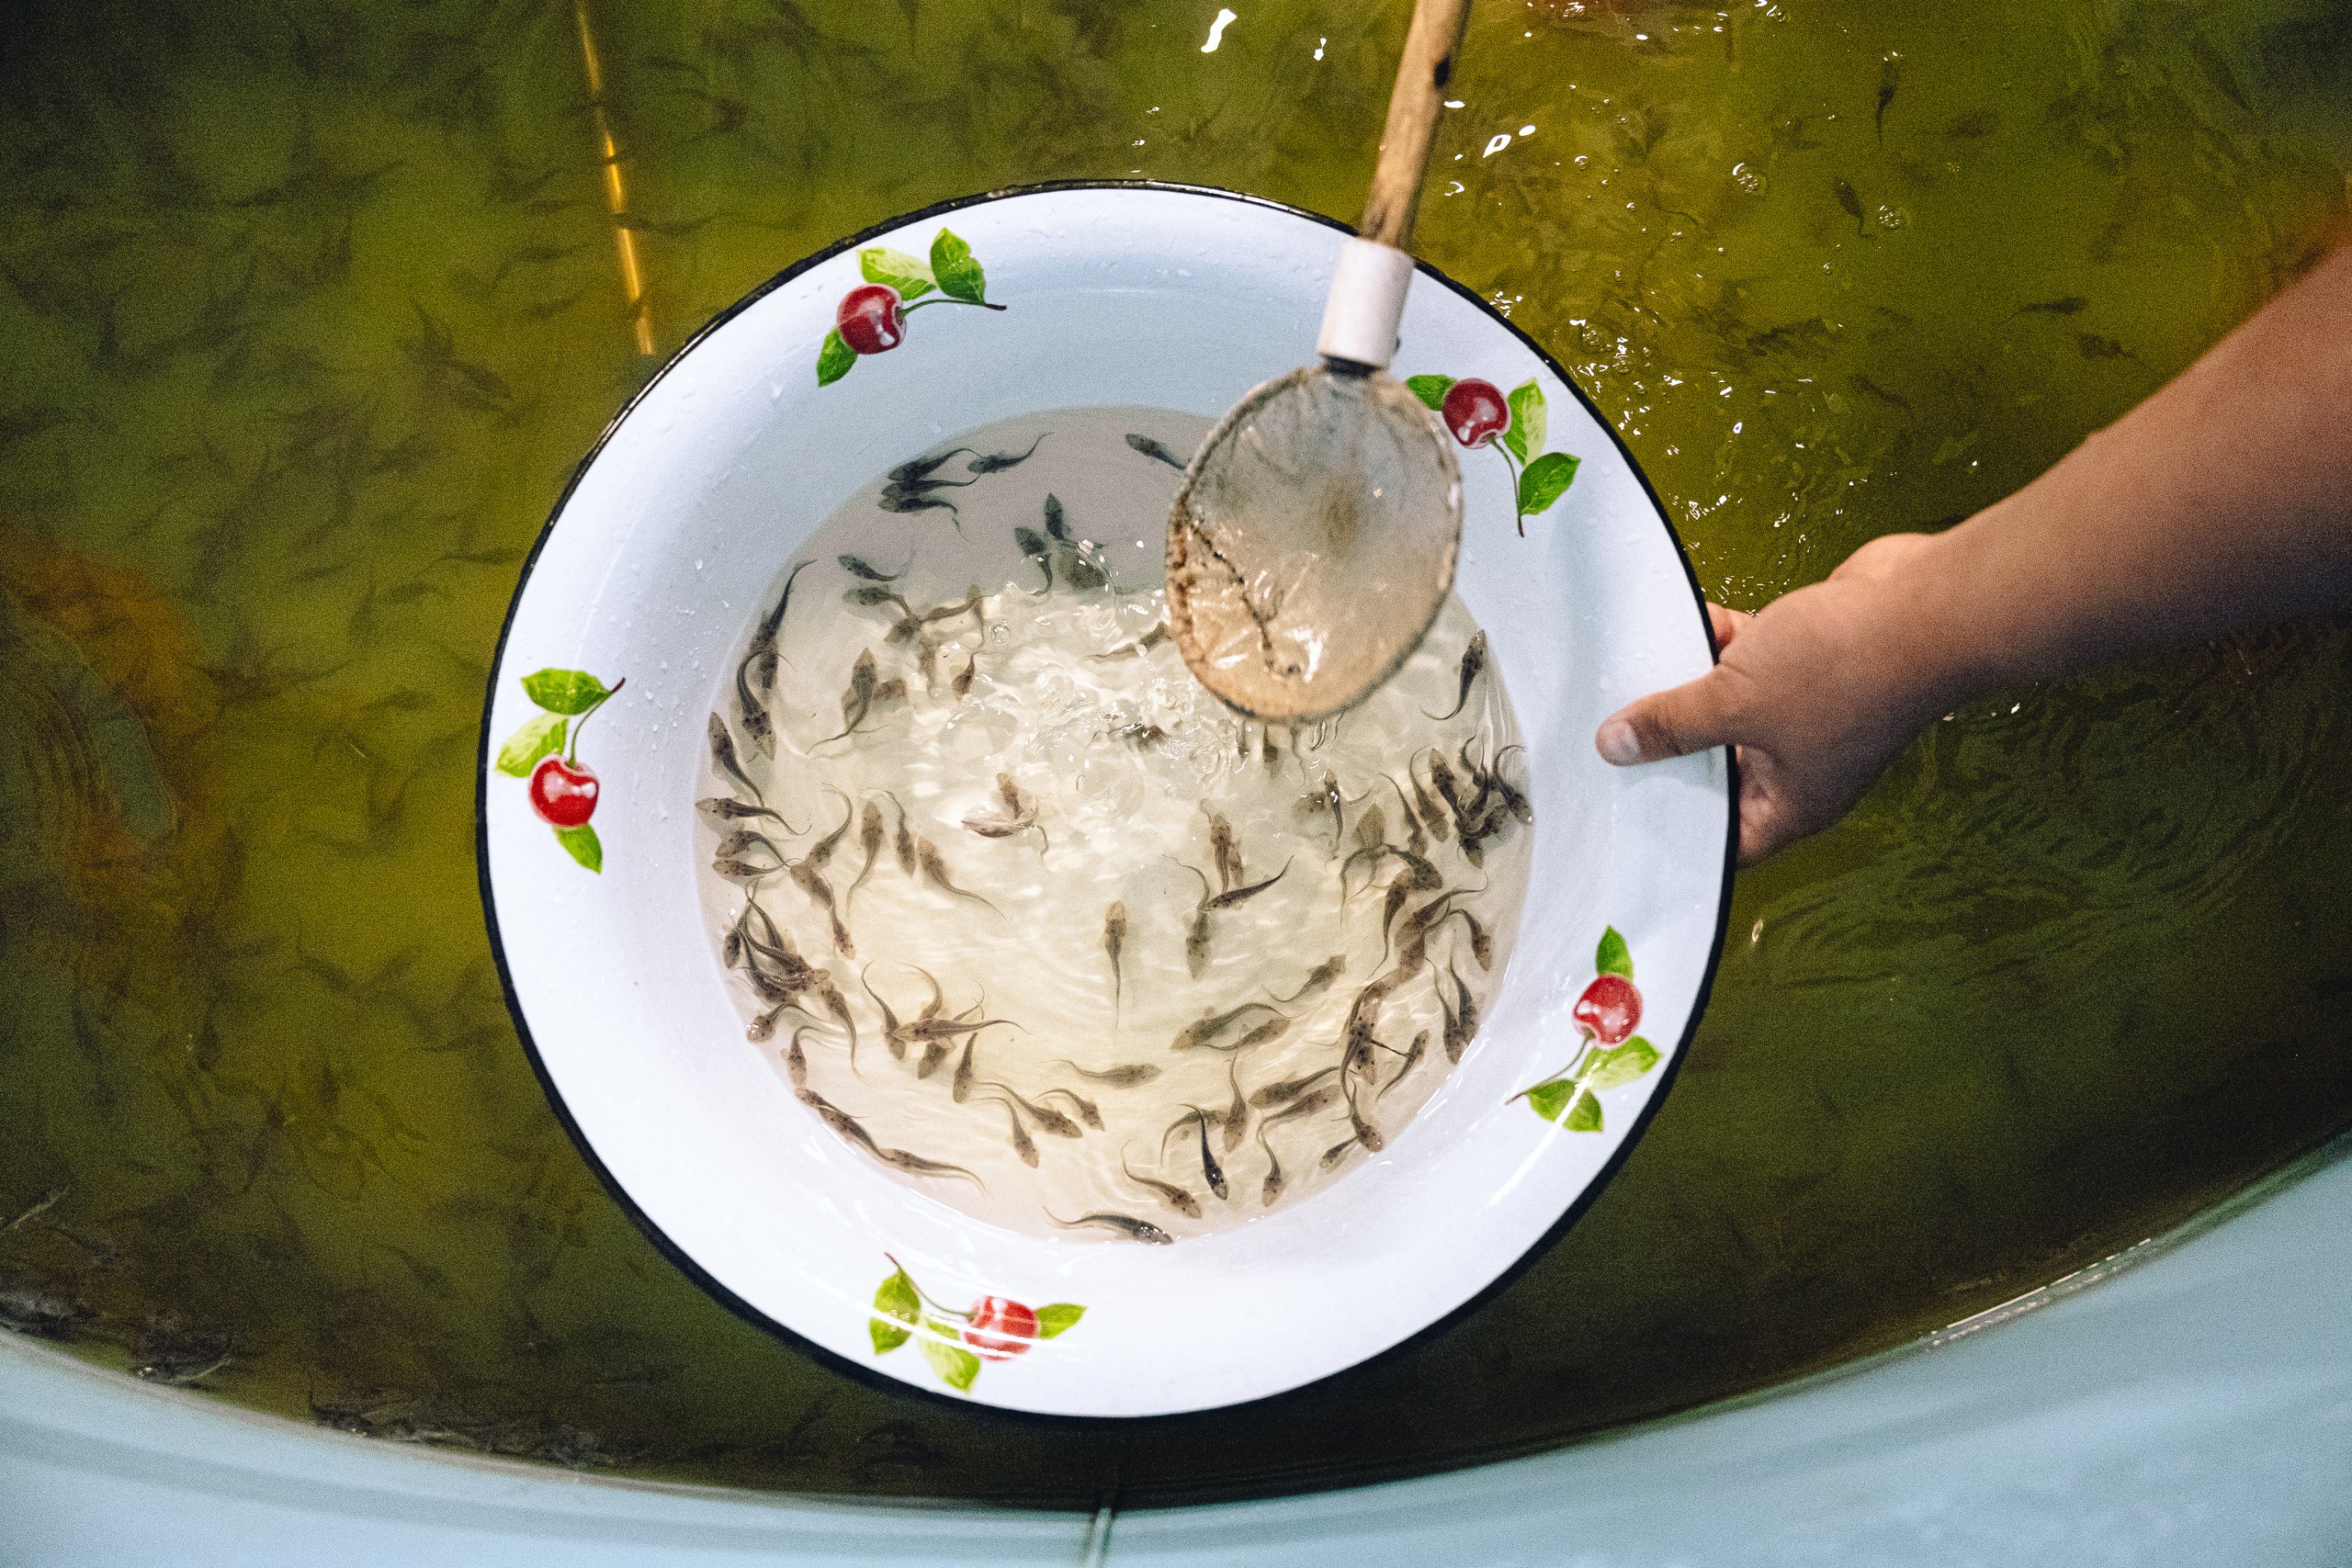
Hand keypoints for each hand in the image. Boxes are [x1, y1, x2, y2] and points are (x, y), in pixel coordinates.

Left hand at [1595, 533, 1951, 861]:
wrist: (1931, 603)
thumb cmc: (1850, 671)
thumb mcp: (1735, 703)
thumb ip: (1672, 726)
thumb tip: (1615, 747)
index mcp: (1797, 805)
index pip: (1730, 840)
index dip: (1683, 830)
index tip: (1633, 811)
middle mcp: (1807, 767)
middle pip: (1722, 768)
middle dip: (1677, 743)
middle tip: (1621, 731)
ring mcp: (1812, 712)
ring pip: (1735, 707)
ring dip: (1697, 682)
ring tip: (1653, 664)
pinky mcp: (1815, 661)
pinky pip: (1754, 660)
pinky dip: (1725, 643)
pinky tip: (1698, 619)